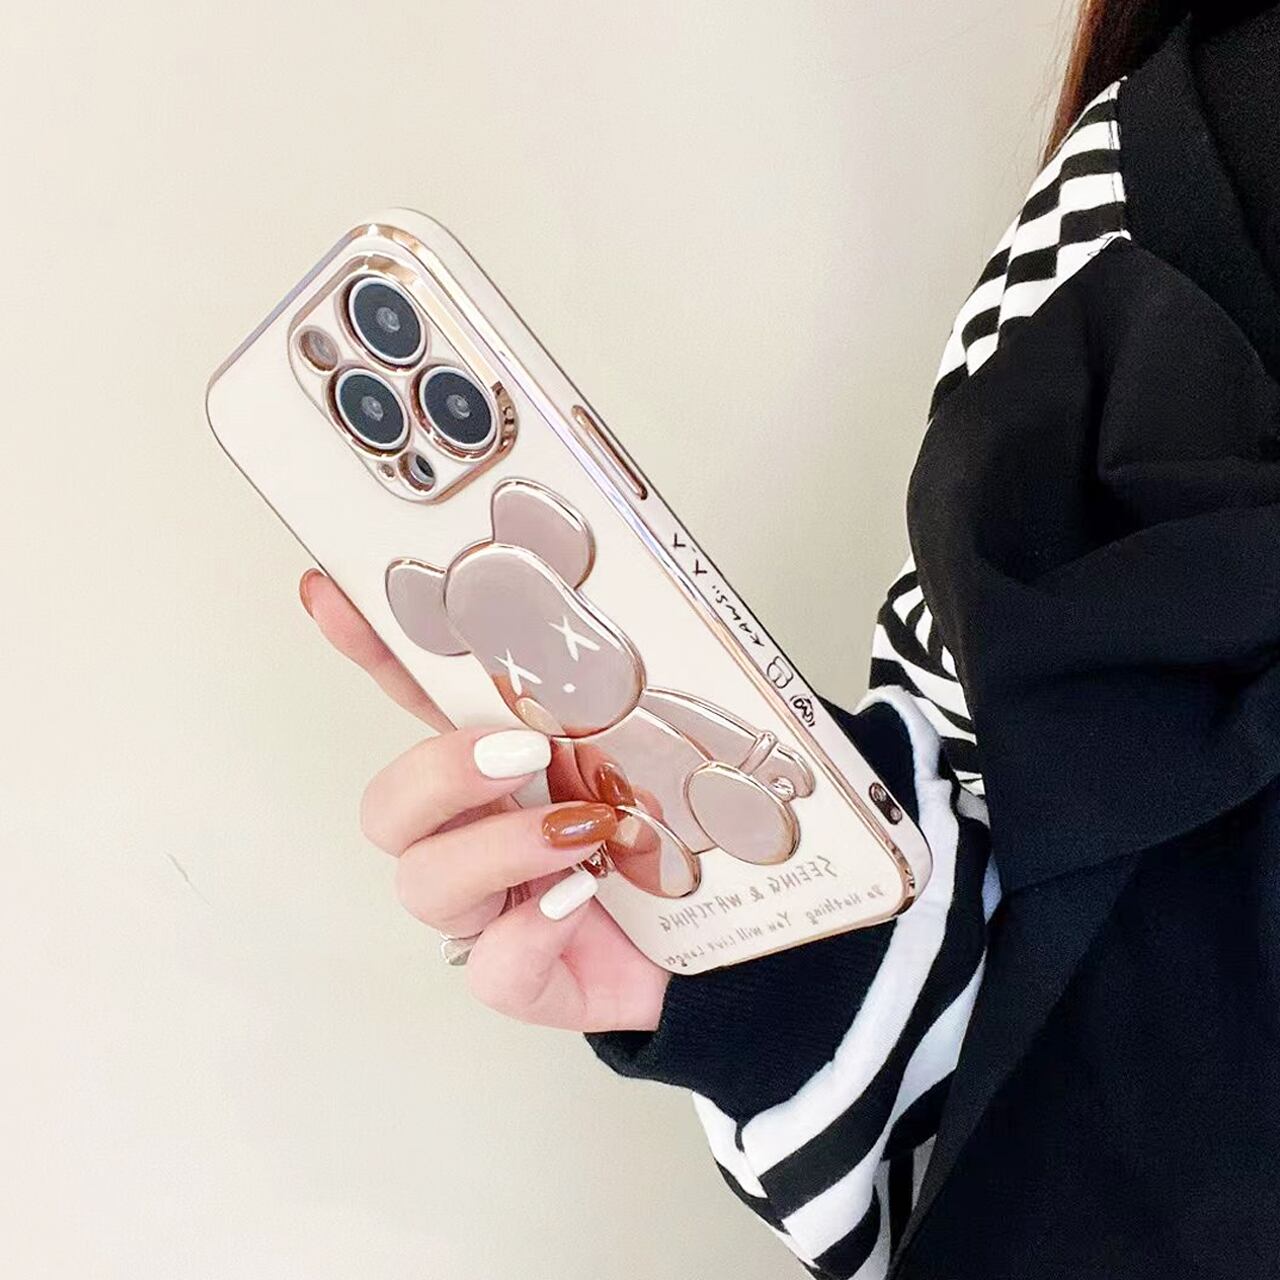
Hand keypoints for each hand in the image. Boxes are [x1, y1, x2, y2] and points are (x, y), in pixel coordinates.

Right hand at [298, 569, 669, 1031]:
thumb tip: (612, 626)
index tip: (329, 592)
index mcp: (493, 768)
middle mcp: (470, 837)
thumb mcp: (644, 752)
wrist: (716, 939)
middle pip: (387, 807)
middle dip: (440, 774)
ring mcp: (487, 913)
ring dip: (497, 848)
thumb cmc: (664, 837)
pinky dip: (533, 933)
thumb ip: (612, 704)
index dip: (368, 652)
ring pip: (424, 884)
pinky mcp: (522, 979)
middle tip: (521, 756)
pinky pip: (493, 968)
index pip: (414, 703)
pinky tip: (578, 902)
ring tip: (579, 831)